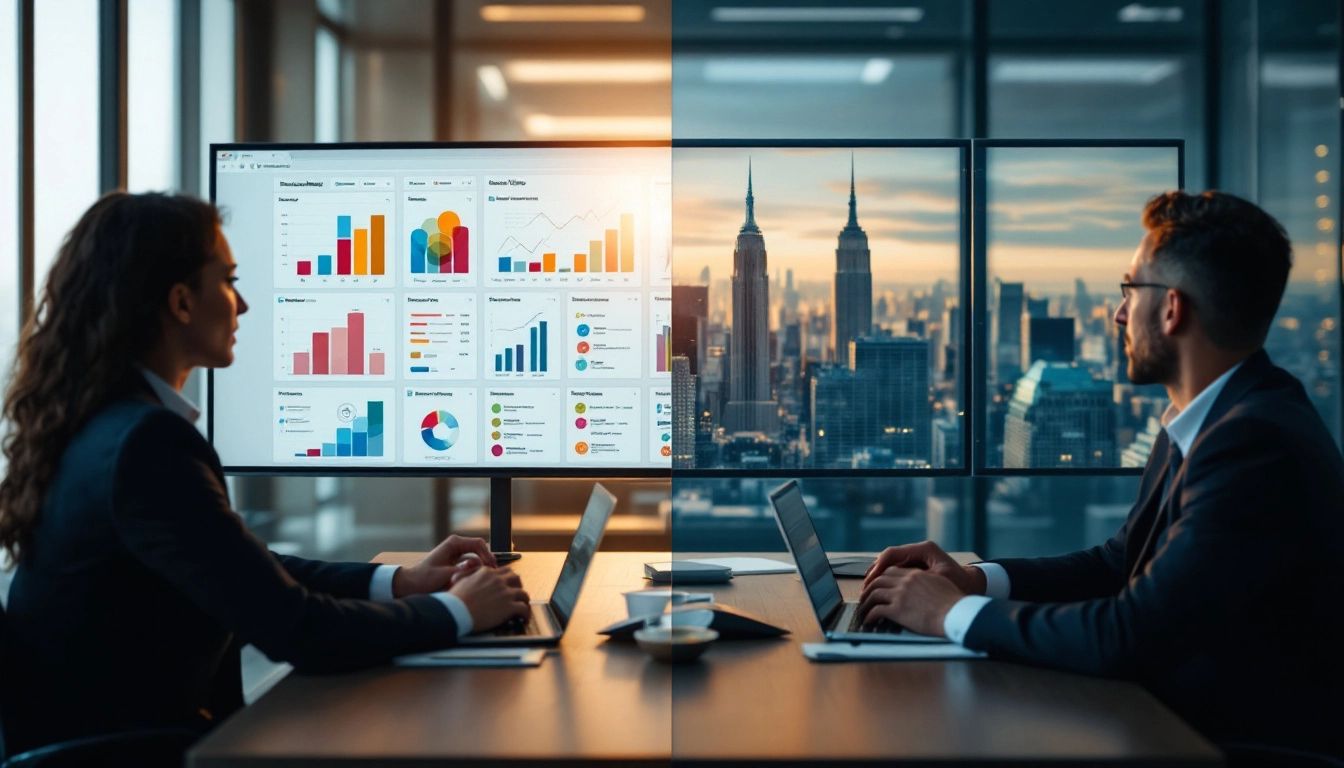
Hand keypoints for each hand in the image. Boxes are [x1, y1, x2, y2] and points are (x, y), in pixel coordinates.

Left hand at [393, 534, 496, 597]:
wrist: (411, 585)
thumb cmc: (424, 579)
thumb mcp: (444, 575)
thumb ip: (462, 570)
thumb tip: (478, 565)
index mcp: (454, 543)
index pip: (478, 544)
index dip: (488, 555)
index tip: (492, 567)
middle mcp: (457, 546)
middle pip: (480, 550)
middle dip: (486, 562)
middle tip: (492, 575)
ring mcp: (458, 554)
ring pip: (478, 558)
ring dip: (480, 569)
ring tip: (480, 580)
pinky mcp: (458, 563)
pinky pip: (472, 565)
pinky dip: (475, 572)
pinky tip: (475, 582)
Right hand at [449, 566, 530, 631]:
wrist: (455, 611)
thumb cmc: (454, 599)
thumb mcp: (460, 581)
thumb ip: (469, 576)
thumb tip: (469, 577)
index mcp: (486, 573)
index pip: (502, 571)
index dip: (505, 579)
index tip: (505, 585)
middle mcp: (498, 580)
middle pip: (515, 578)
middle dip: (517, 585)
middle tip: (515, 592)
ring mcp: (505, 593)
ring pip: (523, 593)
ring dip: (523, 599)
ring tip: (522, 605)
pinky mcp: (509, 607)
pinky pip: (524, 608)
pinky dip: (525, 613)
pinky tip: (523, 618)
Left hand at [858, 567, 964, 637]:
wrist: (956, 614)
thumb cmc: (954, 603)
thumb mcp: (941, 584)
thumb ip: (927, 582)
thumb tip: (922, 588)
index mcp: (916, 574)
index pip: (891, 571)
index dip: (881, 577)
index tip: (878, 585)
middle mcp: (905, 582)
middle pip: (879, 580)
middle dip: (870, 588)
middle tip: (866, 596)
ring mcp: (900, 595)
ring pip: (874, 594)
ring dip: (866, 602)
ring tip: (863, 609)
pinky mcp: (897, 610)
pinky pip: (876, 611)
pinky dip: (870, 616)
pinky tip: (869, 621)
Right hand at [863, 540, 985, 595]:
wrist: (973, 585)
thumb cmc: (959, 585)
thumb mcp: (939, 583)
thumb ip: (917, 582)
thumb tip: (894, 589)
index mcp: (924, 549)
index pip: (893, 553)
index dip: (878, 567)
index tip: (870, 581)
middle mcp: (919, 550)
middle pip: (888, 557)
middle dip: (875, 571)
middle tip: (865, 587)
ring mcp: (917, 556)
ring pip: (891, 562)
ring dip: (879, 575)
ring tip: (869, 589)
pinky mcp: (917, 564)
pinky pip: (897, 569)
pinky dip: (887, 577)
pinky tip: (880, 589)